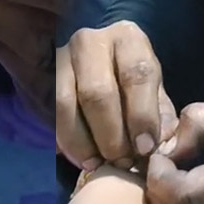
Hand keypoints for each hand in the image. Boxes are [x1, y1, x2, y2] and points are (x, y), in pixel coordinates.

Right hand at [57, 22, 177, 170]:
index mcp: (128, 39)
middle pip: (98, 92)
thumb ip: (163, 119)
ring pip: (65, 104)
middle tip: (121, 162)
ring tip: (98, 164)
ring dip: (83, 142)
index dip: (142, 115)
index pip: (137, 74)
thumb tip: (161, 146)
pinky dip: (64, 141)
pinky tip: (80, 158)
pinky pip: (47, 114)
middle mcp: (91, 41)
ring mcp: (60, 56)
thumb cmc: (133, 90)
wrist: (96, 76)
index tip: (144, 148)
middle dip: (111, 135)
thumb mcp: (155, 96)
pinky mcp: (41, 77)